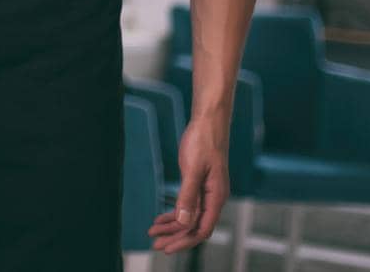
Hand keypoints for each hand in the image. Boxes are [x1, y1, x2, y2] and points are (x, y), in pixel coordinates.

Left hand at [147, 117, 228, 253]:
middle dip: (175, 238)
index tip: (168, 247)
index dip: (185, 240)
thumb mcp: (193, 169)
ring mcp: (205, 193)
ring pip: (189, 218)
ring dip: (172, 227)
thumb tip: (183, 222)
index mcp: (216, 197)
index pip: (202, 229)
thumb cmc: (203, 143)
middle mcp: (213, 199)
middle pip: (194, 227)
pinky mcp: (197, 185)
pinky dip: (173, 214)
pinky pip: (186, 206)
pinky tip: (160, 219)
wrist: (207, 123)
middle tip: (155, 245)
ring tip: (153, 233)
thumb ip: (188, 196)